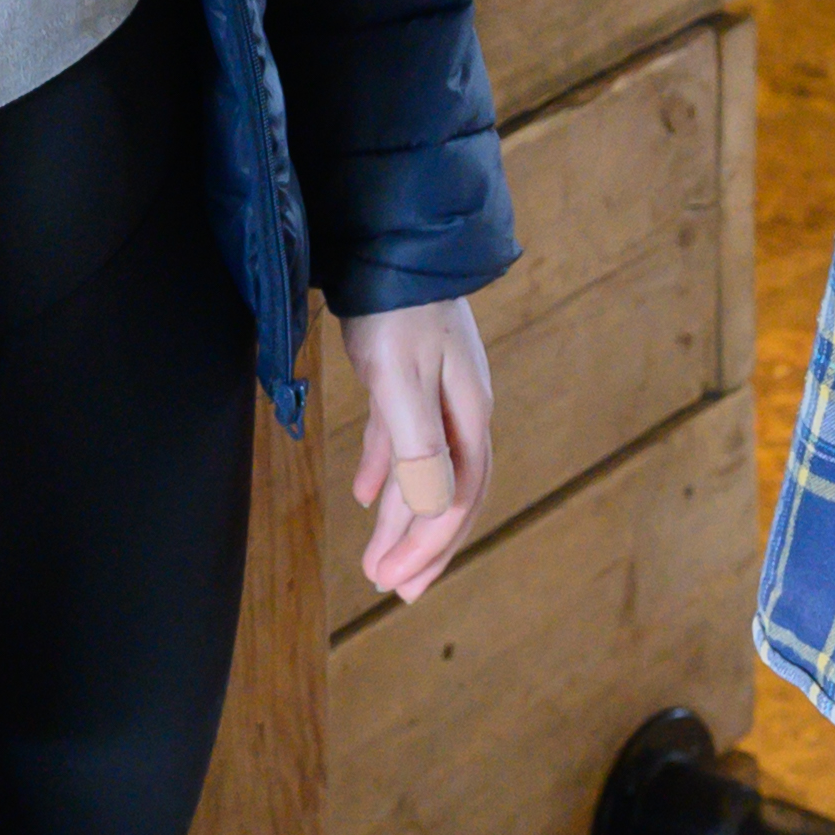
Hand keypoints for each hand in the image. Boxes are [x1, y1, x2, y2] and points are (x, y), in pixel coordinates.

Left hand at [336, 296, 495, 600]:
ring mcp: (437, 395)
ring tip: (377, 560)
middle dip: (424, 547)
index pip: (457, 498)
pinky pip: (401, 441)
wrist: (390, 243)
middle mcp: (460, 412)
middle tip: (395, 591)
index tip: (397, 583)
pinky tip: (368, 495)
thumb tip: (438, 512)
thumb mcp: (403, 382)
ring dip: (403, 519)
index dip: (430, 545)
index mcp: (467, 418)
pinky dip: (386, 472)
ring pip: (424, 473)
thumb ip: (420, 447)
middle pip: (449, 495)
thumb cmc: (397, 312)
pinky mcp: (409, 377)